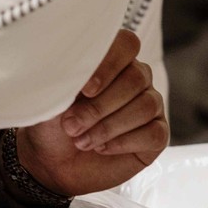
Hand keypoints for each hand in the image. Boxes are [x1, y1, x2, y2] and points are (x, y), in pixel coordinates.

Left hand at [14, 29, 168, 196]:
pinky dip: (123, 143)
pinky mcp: (156, 135)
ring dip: (108, 127)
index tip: (85, 89)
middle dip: (100, 106)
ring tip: (81, 140)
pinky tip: (101, 148)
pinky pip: (154, 133)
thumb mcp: (51, 98)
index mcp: (111, 60)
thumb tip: (77, 70)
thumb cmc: (51, 124)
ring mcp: (149, 105)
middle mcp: (136, 78)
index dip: (109, 65)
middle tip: (72, 125)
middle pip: (136, 78)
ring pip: (146, 106)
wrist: (53, 163)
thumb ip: (66, 78)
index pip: (127, 44)